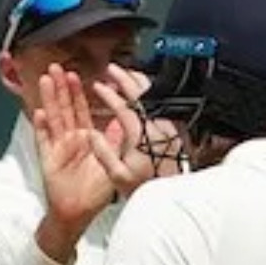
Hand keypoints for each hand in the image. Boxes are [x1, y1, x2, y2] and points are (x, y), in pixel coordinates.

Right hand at [32, 64, 138, 262]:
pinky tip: (39, 114)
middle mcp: (71, 140)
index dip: (81, 93)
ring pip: (54, 118)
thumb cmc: (96, 193)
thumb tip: (123, 121)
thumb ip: (115, 142)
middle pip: (66, 108)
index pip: (83, 111)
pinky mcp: (48, 159)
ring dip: (50, 98)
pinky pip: (44, 141)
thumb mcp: (113, 165)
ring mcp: (58, 148)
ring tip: (47, 79)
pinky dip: (41, 128)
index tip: (80, 75)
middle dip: (62, 87)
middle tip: (58, 66)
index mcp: (87, 139)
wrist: (78, 214)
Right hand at [92, 63, 178, 194]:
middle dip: (124, 78)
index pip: (122, 106)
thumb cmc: (144, 188)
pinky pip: (160, 105)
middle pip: (140, 94)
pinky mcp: (173, 132)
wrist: (169, 195)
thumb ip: (103, 153)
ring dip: (139, 83)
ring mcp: (167, 128)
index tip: (99, 87)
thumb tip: (92, 134)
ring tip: (129, 75)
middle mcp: (156, 127)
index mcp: (140, 135)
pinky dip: (150, 95)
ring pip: (153, 97)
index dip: (108, 94)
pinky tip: (145, 94)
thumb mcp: (118, 176)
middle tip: (113, 69)